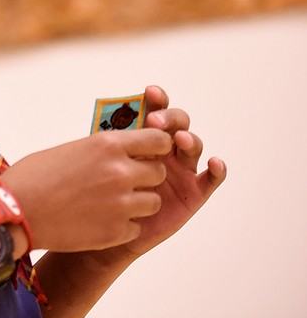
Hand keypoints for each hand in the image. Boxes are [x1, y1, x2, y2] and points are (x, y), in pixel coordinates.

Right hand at [0, 127, 172, 251]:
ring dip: (137, 204)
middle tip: (124, 183)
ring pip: (153, 202)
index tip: (147, 154)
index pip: (159, 140)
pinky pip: (136, 227)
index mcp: (108, 144)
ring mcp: (121, 203)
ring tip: (110, 204)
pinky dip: (122, 226)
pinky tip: (97, 222)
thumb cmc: (33, 177)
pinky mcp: (116, 231)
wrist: (13, 211)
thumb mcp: (72, 150)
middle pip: (159, 173)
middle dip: (145, 178)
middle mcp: (120, 171)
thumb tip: (123, 152)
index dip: (156, 148)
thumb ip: (102, 151)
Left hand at [116, 85, 226, 257]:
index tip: (150, 92)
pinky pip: (210, 179)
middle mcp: (166, 148)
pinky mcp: (194, 193)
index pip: (154, 110)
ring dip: (189, 139)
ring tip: (180, 139)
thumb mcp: (102, 162)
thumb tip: (103, 118)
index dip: (156, 99)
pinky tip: (215, 163)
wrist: (105, 225)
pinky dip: (216, 170)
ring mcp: (181, 169)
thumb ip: (109, 141)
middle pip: (177, 123)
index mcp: (143, 136)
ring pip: (193, 146)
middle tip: (155, 121)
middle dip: (170, 118)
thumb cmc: (101, 190)